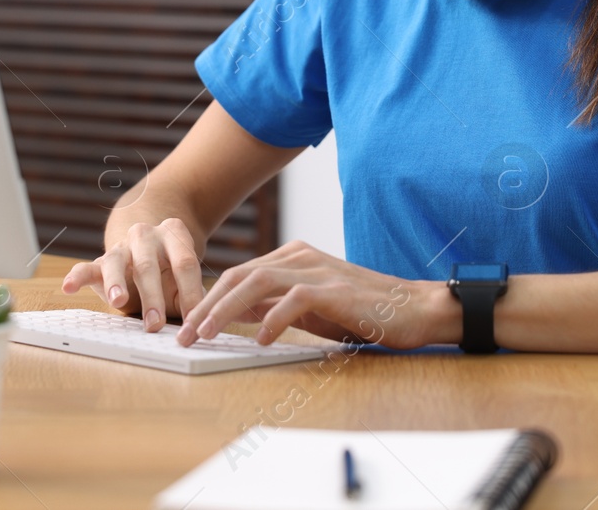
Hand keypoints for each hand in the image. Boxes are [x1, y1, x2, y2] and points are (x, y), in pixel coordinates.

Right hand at [60, 218, 204, 331]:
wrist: (147, 247)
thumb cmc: (170, 272)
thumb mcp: (184, 280)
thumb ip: (192, 297)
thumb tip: (200, 323)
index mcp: (174, 234)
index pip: (185, 263)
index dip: (190, 292)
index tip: (193, 320)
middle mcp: (146, 235)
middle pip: (149, 265)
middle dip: (152, 297)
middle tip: (154, 324)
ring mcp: (121, 247)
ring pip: (116, 262)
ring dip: (116, 284)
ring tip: (118, 301)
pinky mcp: (100, 261)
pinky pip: (85, 267)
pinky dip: (76, 277)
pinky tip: (68, 287)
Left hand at [175, 240, 447, 349]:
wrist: (413, 308)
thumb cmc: (361, 311)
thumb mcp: (308, 308)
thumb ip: (272, 306)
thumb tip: (231, 316)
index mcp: (291, 257)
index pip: (237, 276)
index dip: (207, 300)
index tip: (186, 327)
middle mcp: (299, 257)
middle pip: (238, 276)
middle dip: (205, 305)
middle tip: (184, 335)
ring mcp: (317, 270)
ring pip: (257, 283)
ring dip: (226, 310)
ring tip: (206, 335)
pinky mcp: (334, 290)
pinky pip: (294, 299)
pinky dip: (274, 318)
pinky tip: (262, 339)